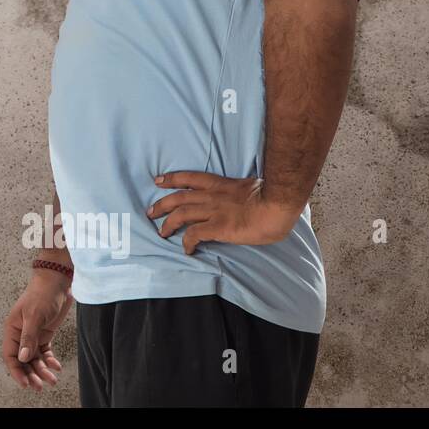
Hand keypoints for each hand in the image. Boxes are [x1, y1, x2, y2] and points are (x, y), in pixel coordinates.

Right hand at [1, 267, 70, 390]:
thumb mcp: (35, 316)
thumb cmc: (42, 295)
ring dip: (42, 370)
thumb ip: (29, 338)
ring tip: (52, 380)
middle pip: (23, 360)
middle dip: (31, 374)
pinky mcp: (45, 334)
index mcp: (12, 329)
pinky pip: (45, 352)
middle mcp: (21, 334)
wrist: (57, 283)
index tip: (26, 383)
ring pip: (35, 358)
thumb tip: (23, 358)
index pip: (10, 355)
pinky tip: (56, 366)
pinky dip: (50, 361)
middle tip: (39, 386)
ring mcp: (33, 335)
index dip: (17, 370)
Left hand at [148, 171, 301, 253]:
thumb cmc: (272, 197)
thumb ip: (238, 191)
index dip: (172, 179)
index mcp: (221, 185)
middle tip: (150, 211)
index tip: (158, 181)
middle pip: (179, 197)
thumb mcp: (250, 186)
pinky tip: (186, 250)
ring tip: (161, 232)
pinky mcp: (218, 227)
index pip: (190, 178)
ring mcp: (214, 211)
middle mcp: (212, 196)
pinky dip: (186, 242)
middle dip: (162, 204)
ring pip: (181, 214)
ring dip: (168, 223)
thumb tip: (240, 197)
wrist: (277, 205)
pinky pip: (194, 234)